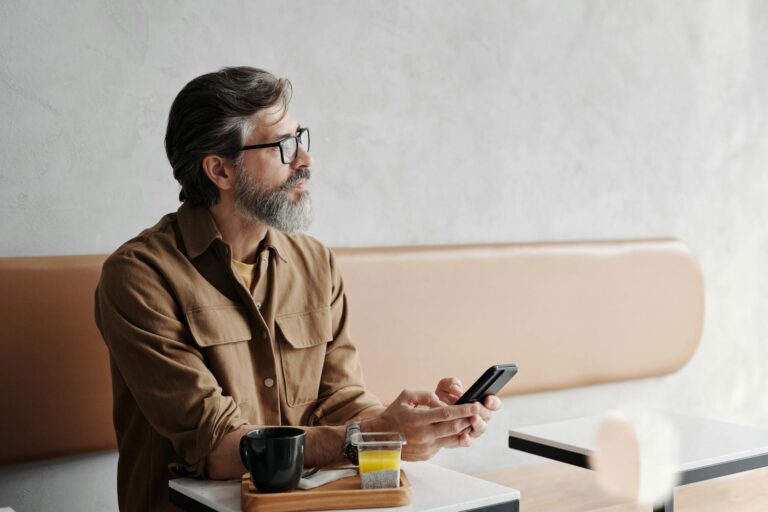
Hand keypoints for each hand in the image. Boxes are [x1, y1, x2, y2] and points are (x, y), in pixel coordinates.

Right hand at [366, 389, 480, 460]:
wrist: (380, 439)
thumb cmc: (393, 415)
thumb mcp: (406, 397)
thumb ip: (425, 395)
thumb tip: (441, 401)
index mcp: (418, 419)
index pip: (446, 414)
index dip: (463, 410)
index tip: (475, 405)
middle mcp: (423, 435)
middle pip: (454, 428)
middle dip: (467, 419)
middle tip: (476, 412)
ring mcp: (426, 447)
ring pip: (452, 439)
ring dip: (463, 430)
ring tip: (468, 421)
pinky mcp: (427, 455)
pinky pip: (444, 444)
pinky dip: (450, 437)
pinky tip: (453, 430)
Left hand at [435, 377, 501, 445]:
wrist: (429, 417)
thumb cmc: (439, 400)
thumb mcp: (444, 388)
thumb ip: (452, 383)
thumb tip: (459, 390)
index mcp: (479, 403)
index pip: (493, 403)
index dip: (493, 401)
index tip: (487, 399)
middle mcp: (478, 417)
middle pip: (488, 415)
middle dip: (484, 411)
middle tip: (477, 407)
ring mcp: (472, 429)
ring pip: (481, 429)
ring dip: (478, 424)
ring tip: (472, 418)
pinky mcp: (462, 440)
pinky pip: (468, 442)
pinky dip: (466, 439)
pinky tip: (463, 436)